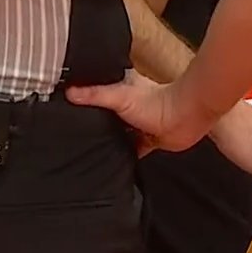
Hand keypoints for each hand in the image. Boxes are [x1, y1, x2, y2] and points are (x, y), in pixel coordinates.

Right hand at [66, 71, 220, 153]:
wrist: (184, 118)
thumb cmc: (156, 102)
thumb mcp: (118, 96)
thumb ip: (94, 94)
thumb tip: (69, 92)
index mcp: (121, 90)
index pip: (97, 94)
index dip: (84, 101)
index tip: (67, 107)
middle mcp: (128, 107)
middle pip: (106, 117)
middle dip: (95, 123)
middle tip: (75, 133)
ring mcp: (138, 124)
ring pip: (118, 134)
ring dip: (110, 141)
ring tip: (88, 148)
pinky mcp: (148, 141)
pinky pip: (132, 150)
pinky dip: (124, 156)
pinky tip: (112, 162)